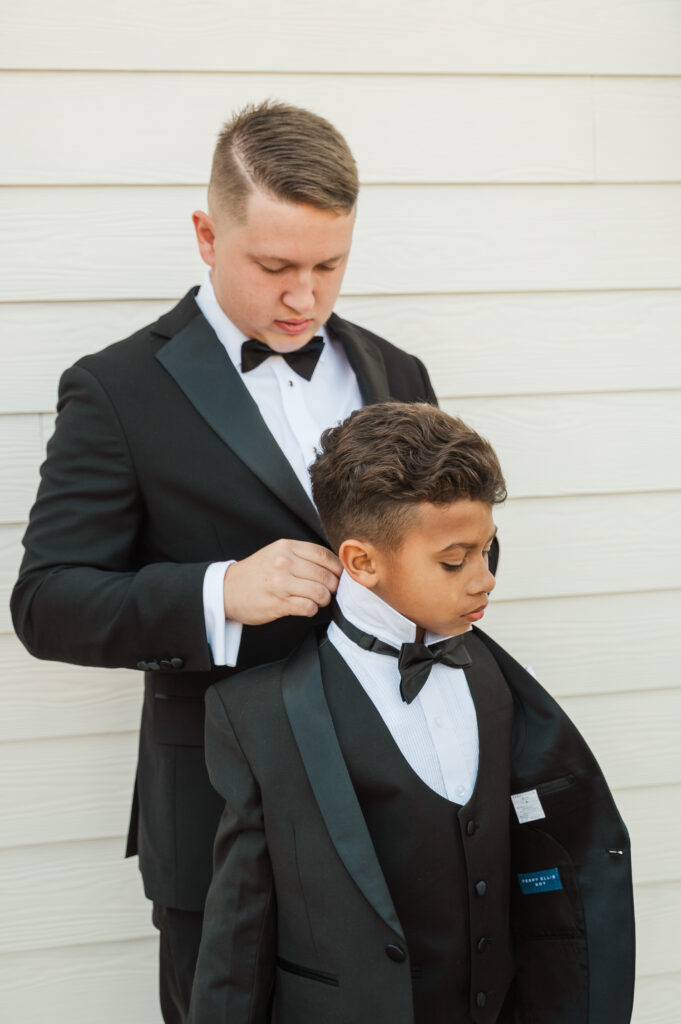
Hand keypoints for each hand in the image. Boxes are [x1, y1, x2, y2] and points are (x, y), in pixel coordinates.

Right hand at [223, 539, 341, 624]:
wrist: (227, 589)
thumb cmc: (256, 572)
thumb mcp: (276, 553)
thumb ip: (301, 555)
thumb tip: (333, 565)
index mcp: (286, 547)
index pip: (323, 554)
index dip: (337, 567)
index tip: (339, 575)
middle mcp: (284, 563)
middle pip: (325, 575)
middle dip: (333, 586)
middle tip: (330, 591)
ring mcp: (281, 583)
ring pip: (320, 592)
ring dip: (324, 599)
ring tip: (317, 600)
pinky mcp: (278, 603)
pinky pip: (308, 607)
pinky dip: (312, 609)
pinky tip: (306, 607)